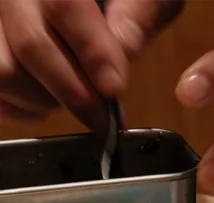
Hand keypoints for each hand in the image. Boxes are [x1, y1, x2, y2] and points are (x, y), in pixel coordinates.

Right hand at [0, 0, 182, 127]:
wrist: (93, 1)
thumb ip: (137, 15)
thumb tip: (124, 51)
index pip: (63, 5)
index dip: (91, 52)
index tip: (115, 88)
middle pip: (29, 45)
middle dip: (74, 92)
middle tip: (103, 116)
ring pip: (3, 71)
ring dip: (43, 100)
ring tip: (75, 100)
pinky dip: (19, 107)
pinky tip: (47, 104)